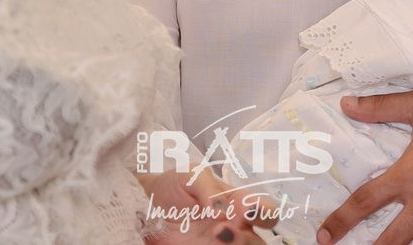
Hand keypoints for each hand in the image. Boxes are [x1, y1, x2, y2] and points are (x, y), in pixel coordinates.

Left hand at [140, 170, 277, 243]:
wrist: (145, 204)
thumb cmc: (174, 185)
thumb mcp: (192, 174)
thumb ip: (209, 187)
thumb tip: (222, 208)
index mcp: (240, 204)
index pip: (266, 212)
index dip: (264, 214)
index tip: (248, 210)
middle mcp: (235, 228)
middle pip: (259, 242)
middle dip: (246, 239)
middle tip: (222, 229)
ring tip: (214, 237)